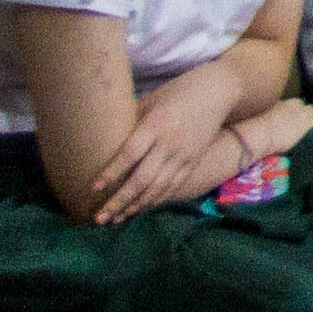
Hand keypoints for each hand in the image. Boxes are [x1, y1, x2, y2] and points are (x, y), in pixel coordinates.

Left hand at [88, 78, 254, 223]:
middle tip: (100, 217)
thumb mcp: (151, 101)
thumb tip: (106, 139)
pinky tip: (140, 209)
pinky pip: (173, 186)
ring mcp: (184, 156)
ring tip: (116, 220)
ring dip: (135, 206)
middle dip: (119, 201)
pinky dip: (155, 200)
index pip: (130, 154)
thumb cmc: (178, 91)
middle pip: (142, 179)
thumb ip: (132, 123)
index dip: (111, 173)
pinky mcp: (194, 162)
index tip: (94, 188)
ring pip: (158, 188)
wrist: (218, 91)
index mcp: (156, 125)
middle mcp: (170, 144)